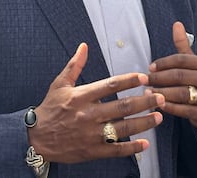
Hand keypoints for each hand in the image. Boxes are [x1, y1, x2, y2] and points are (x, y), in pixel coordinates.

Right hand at [28, 43, 164, 162]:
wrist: (35, 138)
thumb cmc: (49, 109)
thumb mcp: (59, 84)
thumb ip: (75, 65)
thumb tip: (84, 46)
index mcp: (81, 96)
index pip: (110, 85)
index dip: (128, 81)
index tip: (144, 78)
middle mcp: (88, 115)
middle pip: (122, 107)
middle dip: (144, 102)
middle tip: (161, 97)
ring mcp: (91, 134)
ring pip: (123, 128)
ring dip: (143, 123)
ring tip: (159, 117)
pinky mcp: (92, 151)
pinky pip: (115, 150)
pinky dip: (131, 148)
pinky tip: (145, 144)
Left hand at [148, 22, 196, 130]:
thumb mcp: (193, 64)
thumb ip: (183, 45)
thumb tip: (177, 23)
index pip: (181, 59)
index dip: (163, 63)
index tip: (150, 67)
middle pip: (179, 76)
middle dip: (159, 78)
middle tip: (144, 80)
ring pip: (181, 93)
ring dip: (161, 93)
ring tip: (147, 92)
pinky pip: (184, 110)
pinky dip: (169, 107)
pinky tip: (158, 105)